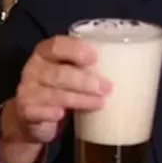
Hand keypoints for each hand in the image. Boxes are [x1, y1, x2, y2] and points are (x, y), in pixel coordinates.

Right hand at [0, 35, 111, 162]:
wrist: (33, 117)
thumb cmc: (62, 89)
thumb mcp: (73, 74)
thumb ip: (91, 70)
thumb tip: (135, 71)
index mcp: (46, 54)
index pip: (56, 45)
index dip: (75, 49)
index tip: (95, 56)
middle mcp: (34, 69)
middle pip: (57, 72)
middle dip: (84, 80)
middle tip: (107, 87)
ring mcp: (28, 90)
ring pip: (52, 94)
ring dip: (78, 99)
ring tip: (99, 103)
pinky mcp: (26, 111)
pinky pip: (36, 111)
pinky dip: (49, 112)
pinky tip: (60, 114)